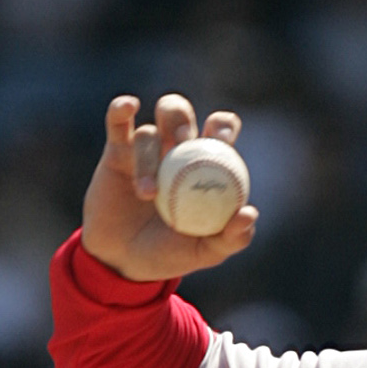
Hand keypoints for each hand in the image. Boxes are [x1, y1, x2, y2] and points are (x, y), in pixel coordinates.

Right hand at [80, 93, 257, 281]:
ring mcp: (146, 149)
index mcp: (205, 165)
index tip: (221, 139)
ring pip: (150, 129)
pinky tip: (129, 106)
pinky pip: (118, 123)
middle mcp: (175, 150)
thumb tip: (250, 214)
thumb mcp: (206, 252)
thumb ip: (233, 237)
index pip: (219, 131)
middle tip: (181, 143)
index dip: (223, 126)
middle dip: (183, 122)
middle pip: (182, 116)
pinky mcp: (116, 151)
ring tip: (149, 193)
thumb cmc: (172, 254)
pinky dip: (121, 110)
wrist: (125, 261)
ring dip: (149, 154)